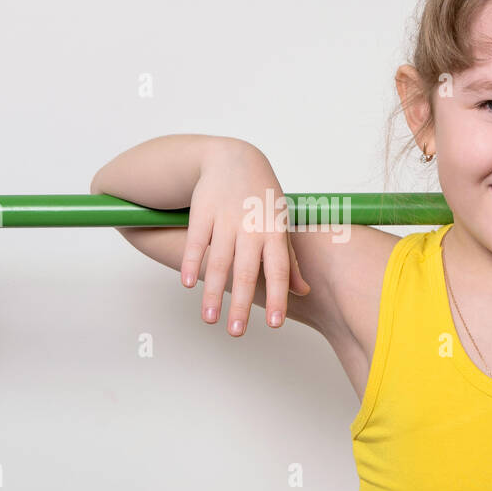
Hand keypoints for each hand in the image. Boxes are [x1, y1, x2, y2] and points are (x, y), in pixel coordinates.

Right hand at [179, 140, 310, 335]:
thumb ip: (290, 259)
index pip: (279, 270)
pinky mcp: (203, 211)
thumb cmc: (263, 197)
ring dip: (212, 291)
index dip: (276, 297)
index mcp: (275, 232)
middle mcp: (252, 227)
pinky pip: (197, 241)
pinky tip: (188, 284)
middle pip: (246, 271)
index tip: (273, 324)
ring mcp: (227, 218)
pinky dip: (192, 262)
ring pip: (220, 260)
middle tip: (236, 333)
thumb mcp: (282, 223)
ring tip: (209, 319)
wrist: (235, 157)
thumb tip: (303, 291)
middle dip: (240, 303)